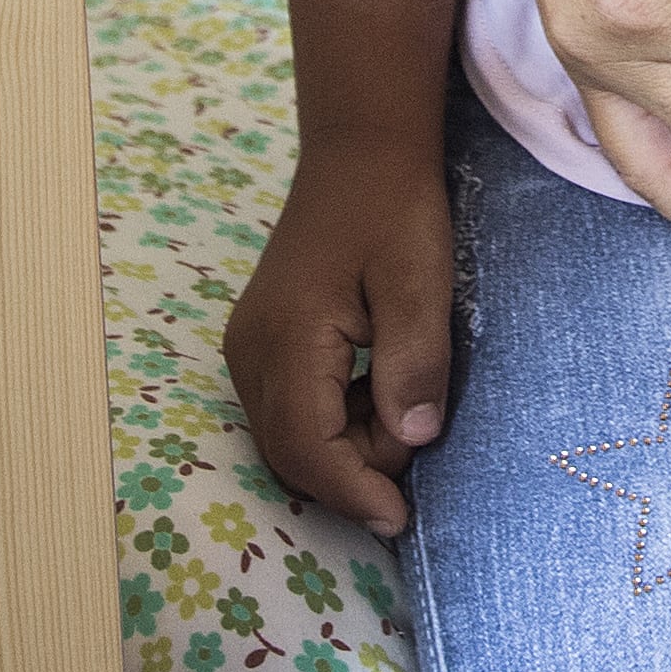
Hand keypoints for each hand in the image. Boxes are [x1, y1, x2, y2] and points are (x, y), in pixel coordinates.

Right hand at [225, 142, 453, 536]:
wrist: (361, 151)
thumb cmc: (394, 209)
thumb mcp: (420, 282)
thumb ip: (415, 362)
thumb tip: (411, 442)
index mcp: (286, 338)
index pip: (307, 448)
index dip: (354, 493)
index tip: (402, 520)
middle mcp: (251, 351)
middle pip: (290, 454)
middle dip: (352, 473)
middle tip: (415, 444)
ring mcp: (249, 347)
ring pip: (287, 438)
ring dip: (343, 448)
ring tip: (401, 407)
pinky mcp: (261, 343)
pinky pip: (288, 410)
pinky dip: (332, 423)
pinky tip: (376, 389)